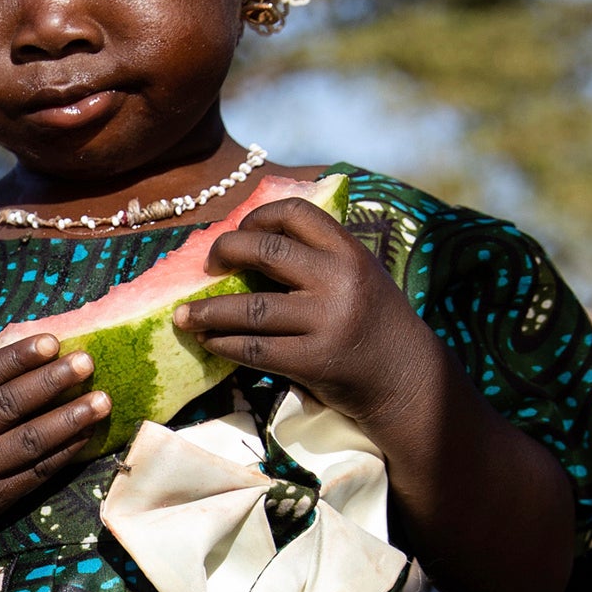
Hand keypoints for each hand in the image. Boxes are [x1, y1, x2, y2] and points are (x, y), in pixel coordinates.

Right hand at [0, 336, 107, 557]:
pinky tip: (85, 435)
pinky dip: (63, 453)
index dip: (20, 358)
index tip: (53, 341)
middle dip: (53, 382)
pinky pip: (35, 474)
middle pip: (11, 407)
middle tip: (87, 363)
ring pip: (30, 443)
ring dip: (70, 420)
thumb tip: (21, 352)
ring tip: (101, 400)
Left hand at [176, 194, 439, 425]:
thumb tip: (248, 246)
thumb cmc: (374, 323)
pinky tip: (209, 342)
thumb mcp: (360, 276)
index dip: (257, 217)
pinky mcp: (314, 361)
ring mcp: (327, 320)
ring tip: (184, 316)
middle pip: (265, 250)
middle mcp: (339, 279)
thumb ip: (319, 259)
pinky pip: (255, 349)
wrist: (408, 378)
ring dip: (208, 311)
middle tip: (207, 265)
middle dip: (224, 252)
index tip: (239, 231)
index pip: (295, 213)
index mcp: (349, 251)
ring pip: (250, 308)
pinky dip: (224, 344)